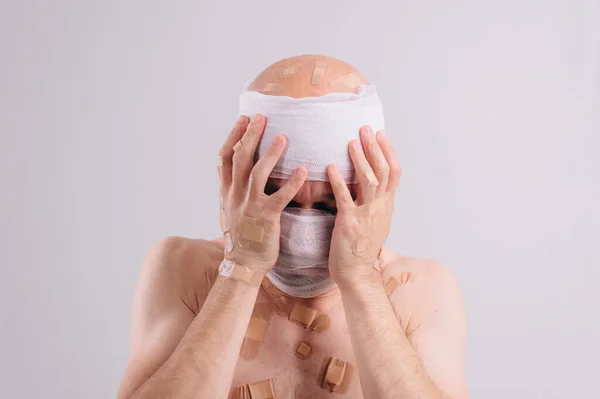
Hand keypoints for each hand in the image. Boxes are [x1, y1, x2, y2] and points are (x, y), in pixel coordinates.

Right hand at [218, 114, 306, 272]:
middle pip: (240, 158)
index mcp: (227, 192)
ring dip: (270, 154)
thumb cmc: (242, 235)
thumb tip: (223, 168)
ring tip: (283, 137)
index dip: (234, 136)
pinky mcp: (266, 217)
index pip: (225, 157)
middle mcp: (235, 195)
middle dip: (250, 135)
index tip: (243, 119)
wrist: (244, 263)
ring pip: (256, 173)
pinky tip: (303, 170)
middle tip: (261, 117)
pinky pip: (280, 196)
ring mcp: (249, 206)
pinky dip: (292, 183)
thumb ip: (229, 187)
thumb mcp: (229, 209)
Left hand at [326, 126, 401, 285]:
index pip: (394, 173)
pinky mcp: (349, 223)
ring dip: (360, 159)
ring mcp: (366, 215)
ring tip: (351, 142)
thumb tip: (374, 184)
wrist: (357, 273)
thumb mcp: (377, 222)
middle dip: (375, 148)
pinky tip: (330, 167)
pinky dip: (338, 181)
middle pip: (383, 171)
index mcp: (387, 205)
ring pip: (368, 181)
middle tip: (366, 129)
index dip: (388, 151)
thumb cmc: (362, 248)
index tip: (381, 133)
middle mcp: (380, 207)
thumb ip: (377, 202)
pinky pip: (345, 197)